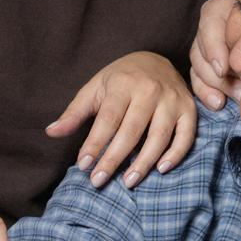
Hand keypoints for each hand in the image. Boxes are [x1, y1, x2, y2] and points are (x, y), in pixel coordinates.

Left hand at [48, 52, 197, 189]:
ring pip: (159, 136)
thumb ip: (74, 112)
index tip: (83, 166)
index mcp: (123, 84)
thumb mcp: (94, 88)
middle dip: (114, 159)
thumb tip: (51, 132)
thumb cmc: (120, 79)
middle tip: (98, 181)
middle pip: (131, 131)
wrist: (155, 58)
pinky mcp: (189, 108)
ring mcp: (172, 99)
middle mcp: (150, 90)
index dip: (95, 144)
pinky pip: (186, 135)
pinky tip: (161, 169)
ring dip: (144, 162)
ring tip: (128, 182)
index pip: (108, 119)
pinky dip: (176, 154)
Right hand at [187, 0, 240, 107]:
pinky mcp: (206, 57)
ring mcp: (209, 36)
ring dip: (212, 83)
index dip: (214, 45)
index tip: (225, 69)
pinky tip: (218, 102)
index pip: (211, 18)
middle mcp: (215, 14)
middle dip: (215, 71)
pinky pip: (197, 74)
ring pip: (197, 59)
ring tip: (232, 97)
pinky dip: (205, 90)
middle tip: (236, 89)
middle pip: (201, 42)